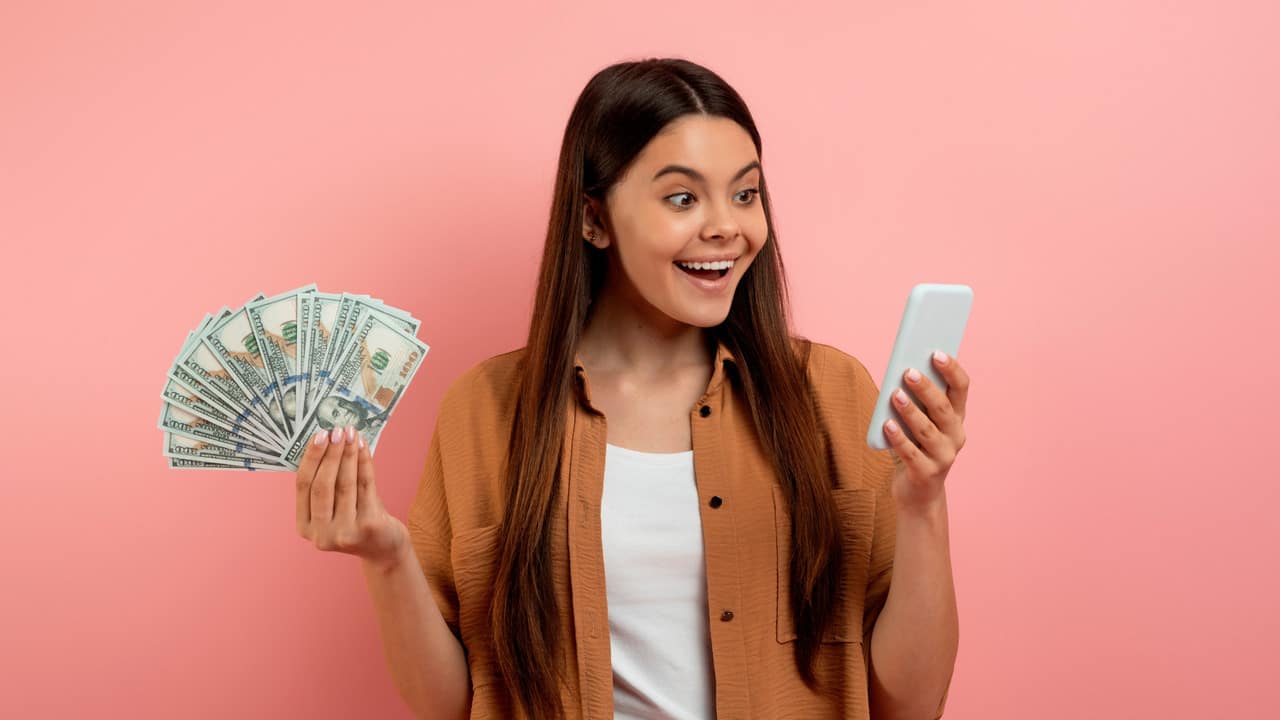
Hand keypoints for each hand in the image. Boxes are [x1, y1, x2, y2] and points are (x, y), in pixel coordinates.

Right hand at [296, 425, 407, 571]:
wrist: (384, 548)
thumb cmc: (357, 519)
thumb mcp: (335, 506)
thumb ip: (327, 483)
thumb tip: (327, 440)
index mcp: (305, 527)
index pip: (303, 486)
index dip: (311, 458)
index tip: (318, 435)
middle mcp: (321, 534)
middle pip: (322, 485)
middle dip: (330, 454)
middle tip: (336, 431)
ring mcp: (345, 533)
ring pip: (345, 484)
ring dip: (348, 454)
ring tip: (352, 434)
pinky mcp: (368, 527)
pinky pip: (365, 486)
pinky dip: (364, 463)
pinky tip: (364, 447)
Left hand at [882, 350, 969, 514]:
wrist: (918, 493)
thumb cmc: (915, 447)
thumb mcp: (919, 422)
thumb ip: (915, 401)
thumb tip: (899, 372)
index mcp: (956, 417)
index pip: (961, 388)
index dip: (951, 370)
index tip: (936, 352)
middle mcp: (955, 436)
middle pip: (943, 408)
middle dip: (926, 388)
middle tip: (908, 372)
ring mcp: (943, 457)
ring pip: (927, 430)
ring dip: (910, 411)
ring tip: (895, 395)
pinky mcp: (926, 473)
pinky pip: (910, 454)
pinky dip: (898, 438)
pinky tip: (886, 425)